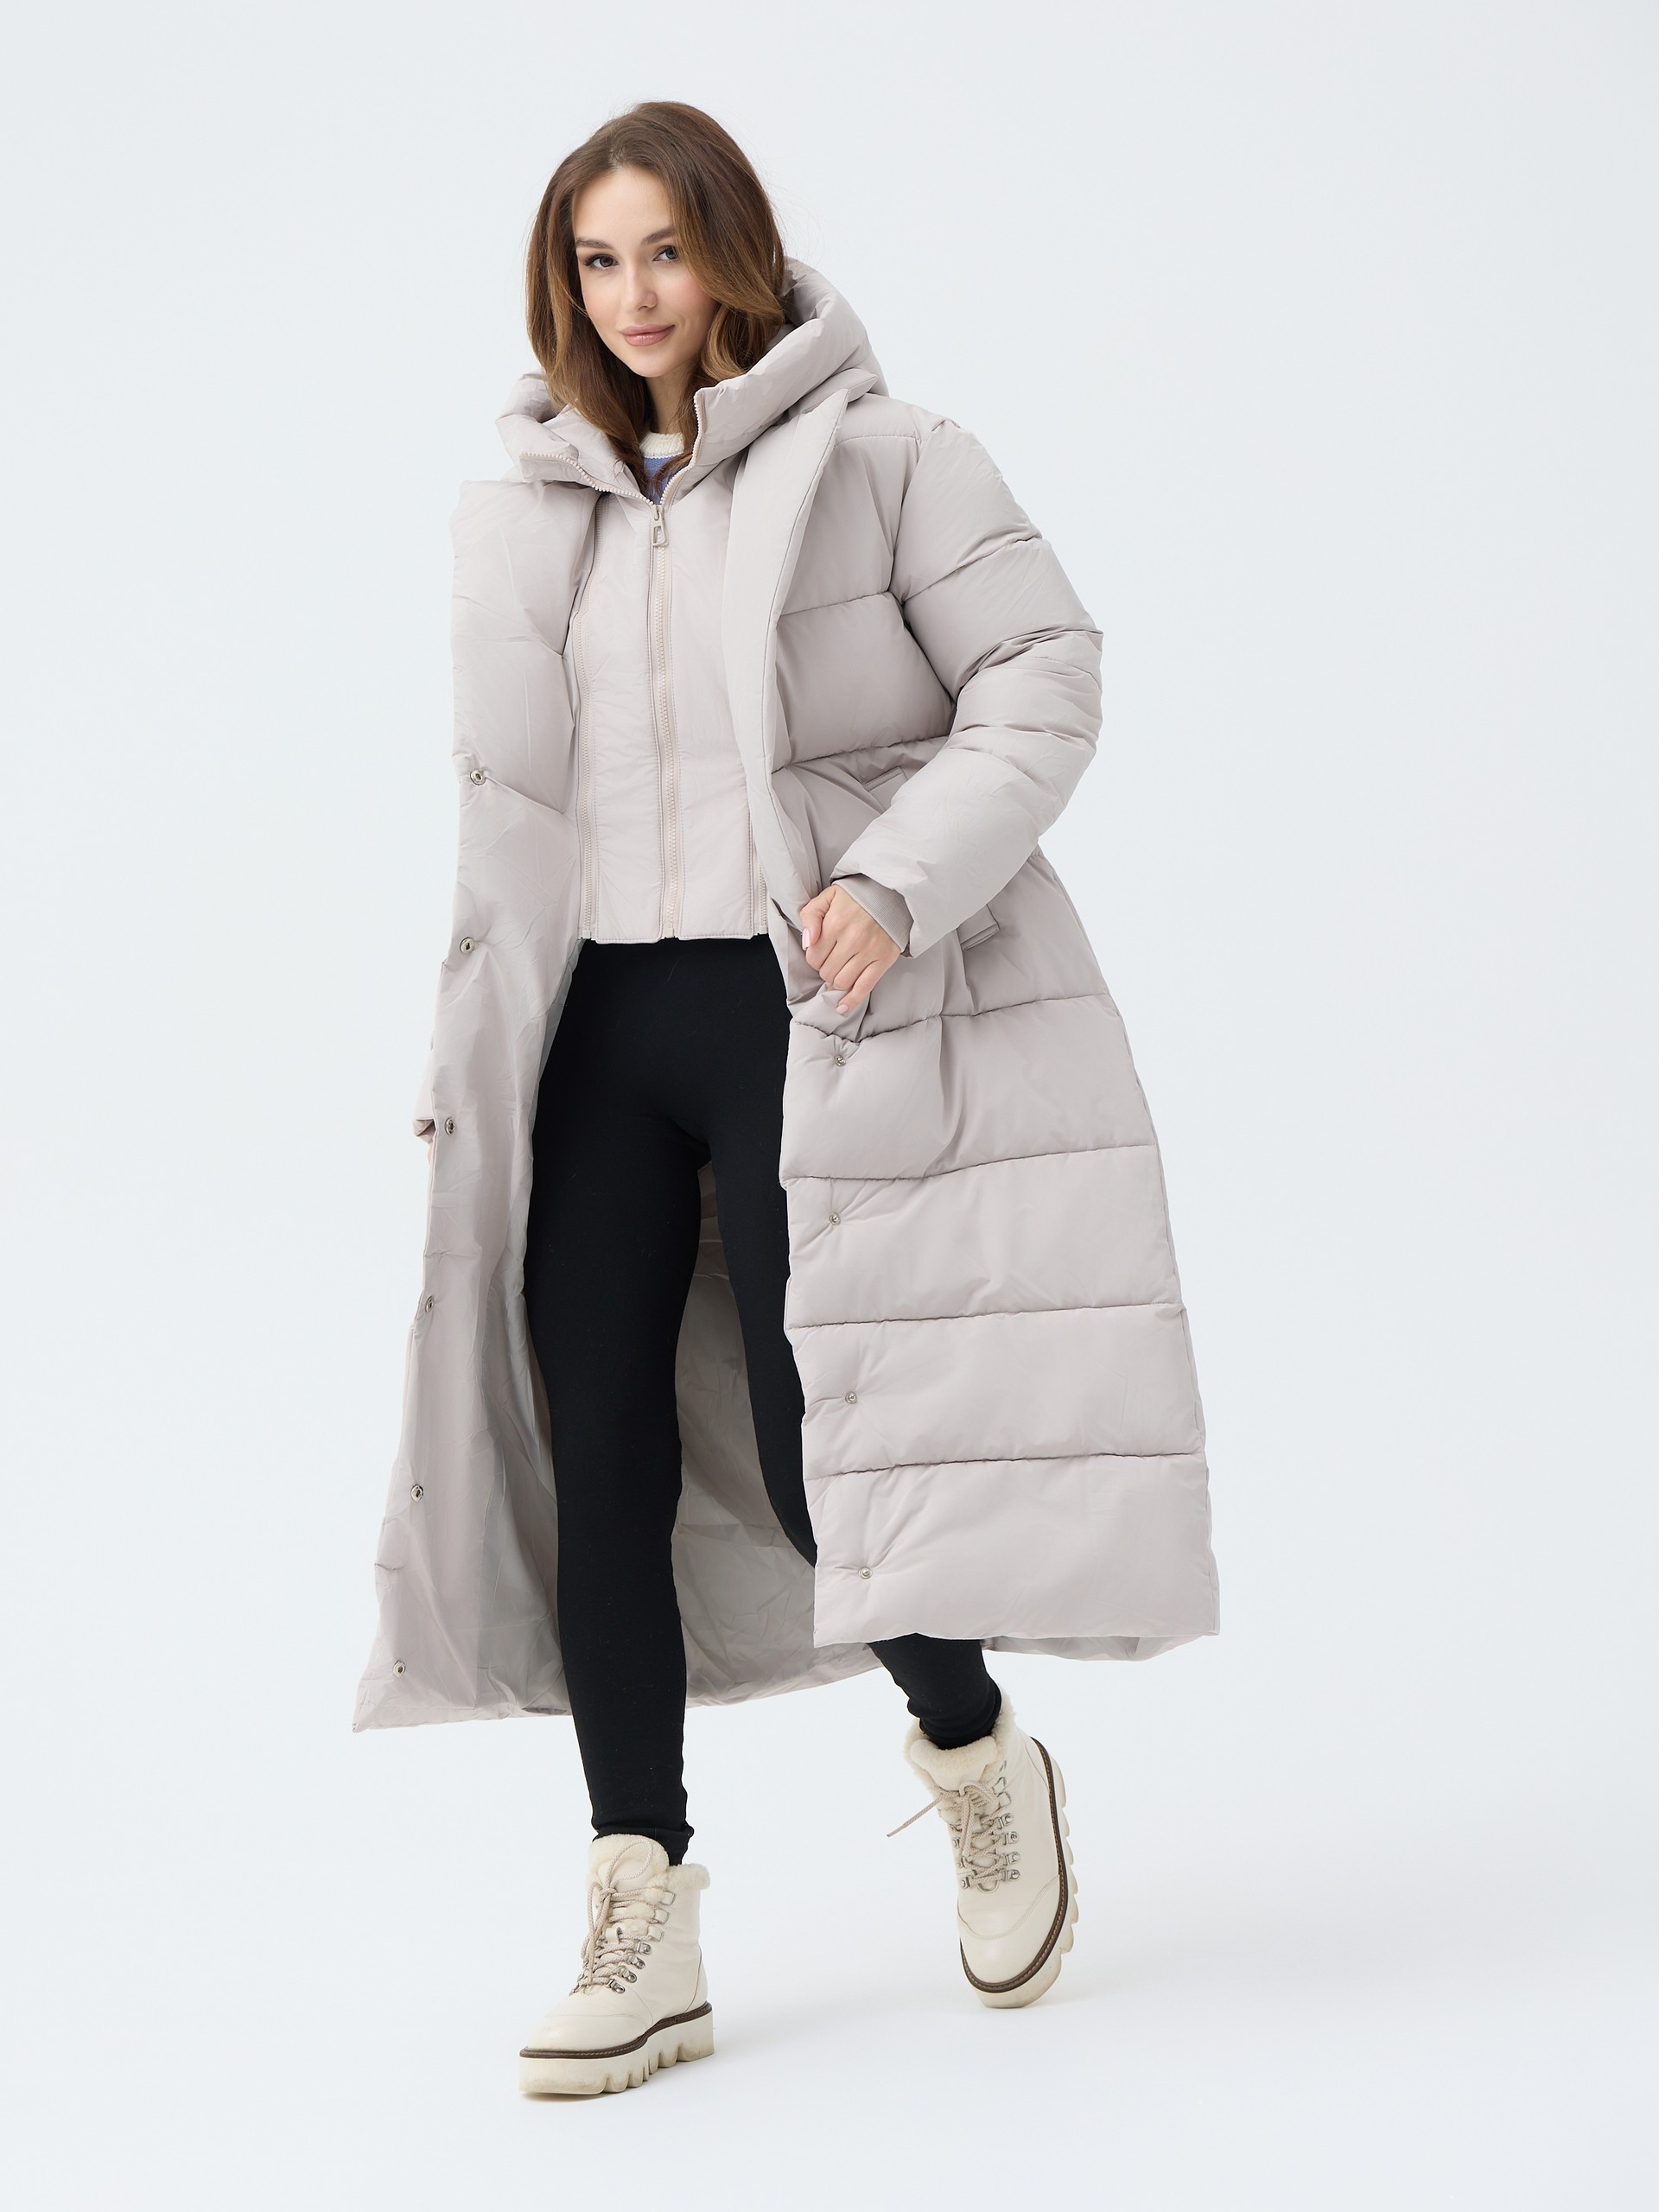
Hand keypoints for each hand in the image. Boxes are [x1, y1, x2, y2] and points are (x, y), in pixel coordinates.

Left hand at [798, 885, 900, 1012]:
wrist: (892, 893)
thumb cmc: (857, 896)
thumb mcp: (828, 896)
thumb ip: (810, 915)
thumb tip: (807, 942)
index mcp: (836, 922)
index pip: (813, 957)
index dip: (813, 958)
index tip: (820, 953)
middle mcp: (852, 939)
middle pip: (827, 972)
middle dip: (824, 970)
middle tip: (831, 961)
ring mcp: (869, 951)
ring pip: (842, 982)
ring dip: (836, 982)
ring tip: (839, 973)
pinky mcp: (884, 960)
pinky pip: (865, 987)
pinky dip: (851, 1000)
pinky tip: (842, 1007)